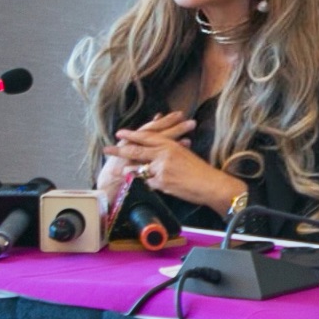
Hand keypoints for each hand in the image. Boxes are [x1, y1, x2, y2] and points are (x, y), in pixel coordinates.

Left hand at [106, 112, 240, 211]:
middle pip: (137, 150)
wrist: (211, 184)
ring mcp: (162, 168)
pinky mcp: (162, 182)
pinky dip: (140, 183)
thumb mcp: (185, 154)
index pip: (147, 137)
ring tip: (114, 170)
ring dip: (125, 169)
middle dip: (120, 150)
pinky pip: (147, 182)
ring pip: (139, 168)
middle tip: (107, 149)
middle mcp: (164, 154)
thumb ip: (170, 150)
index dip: (132, 135)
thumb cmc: (201, 171)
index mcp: (170, 144)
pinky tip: (130, 183)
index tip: (120, 133)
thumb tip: (158, 151)